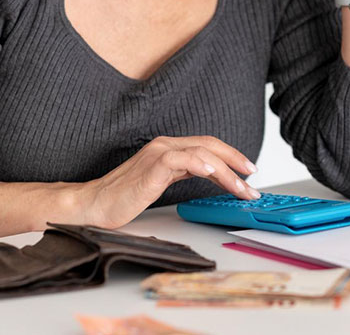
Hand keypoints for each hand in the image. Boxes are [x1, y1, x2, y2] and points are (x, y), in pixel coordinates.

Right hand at [77, 136, 258, 228]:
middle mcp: (165, 146)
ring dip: (228, 170)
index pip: (208, 145)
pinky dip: (201, 164)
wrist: (95, 204)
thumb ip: (183, 174)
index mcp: (168, 149)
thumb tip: (211, 176)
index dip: (231, 156)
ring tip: (242, 186)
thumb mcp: (161, 183)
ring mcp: (158, 154)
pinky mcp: (152, 167)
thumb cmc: (124, 197)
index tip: (248, 171)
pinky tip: (215, 173)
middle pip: (210, 144)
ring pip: (203, 152)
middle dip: (236, 160)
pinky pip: (182, 159)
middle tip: (253, 177)